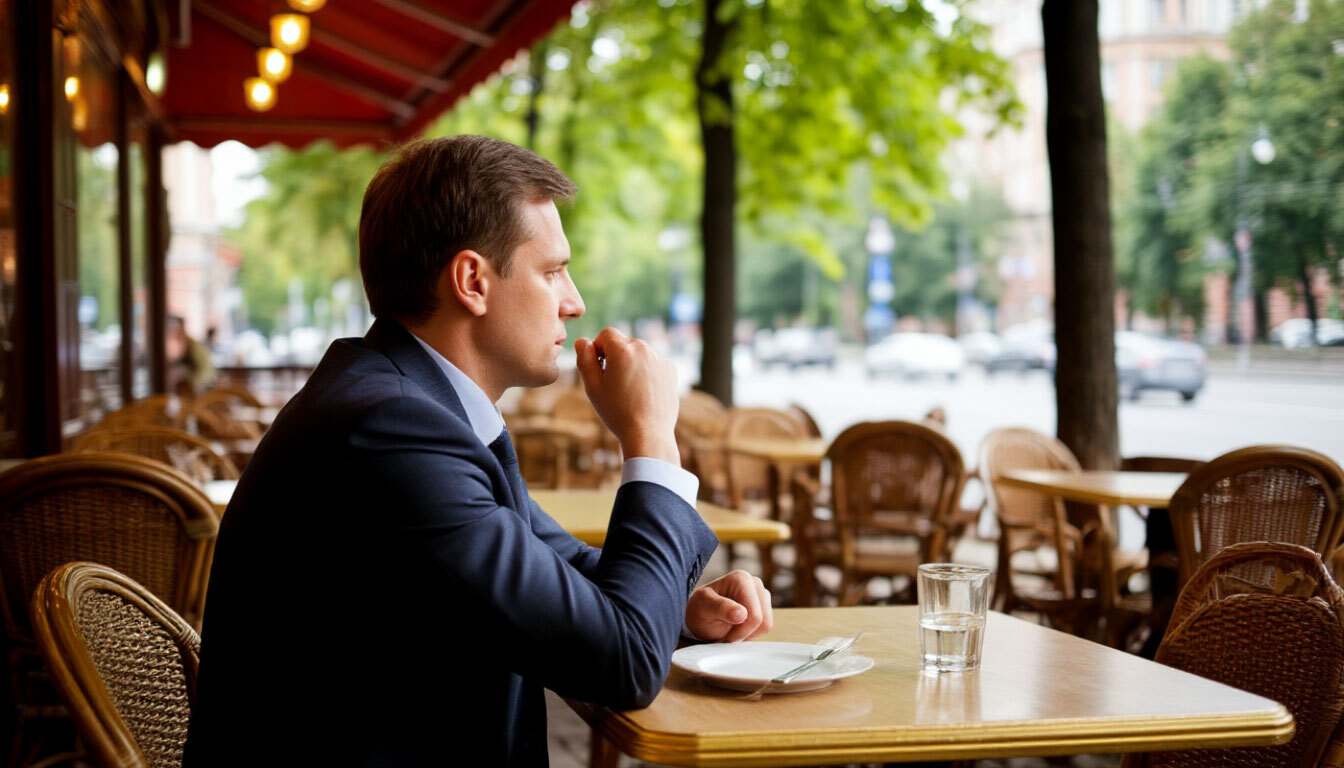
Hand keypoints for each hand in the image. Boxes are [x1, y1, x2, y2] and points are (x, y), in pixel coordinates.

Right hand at [575, 328, 678, 463]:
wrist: (648, 433)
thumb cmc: (617, 411)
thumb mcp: (592, 386)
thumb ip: (585, 359)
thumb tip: (583, 341)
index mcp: (623, 350)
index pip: (607, 334)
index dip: (599, 348)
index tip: (599, 367)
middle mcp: (644, 348)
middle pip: (624, 343)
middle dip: (616, 357)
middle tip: (613, 383)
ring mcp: (659, 358)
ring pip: (639, 353)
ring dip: (631, 364)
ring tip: (629, 391)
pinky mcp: (670, 369)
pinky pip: (653, 363)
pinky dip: (646, 372)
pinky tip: (643, 393)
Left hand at [684, 570, 773, 642]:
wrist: (700, 617)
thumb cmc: (699, 611)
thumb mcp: (703, 609)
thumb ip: (721, 608)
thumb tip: (742, 614)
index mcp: (741, 579)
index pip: (755, 616)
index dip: (740, 631)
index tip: (724, 634)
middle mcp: (755, 583)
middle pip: (764, 621)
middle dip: (744, 632)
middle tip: (727, 633)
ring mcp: (761, 594)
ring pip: (766, 625)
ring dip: (747, 633)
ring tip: (731, 628)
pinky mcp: (763, 605)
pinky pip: (765, 626)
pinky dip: (751, 632)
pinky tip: (737, 626)